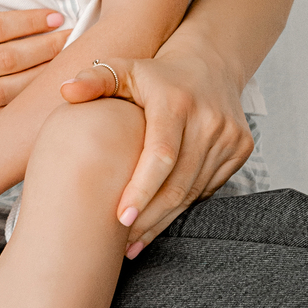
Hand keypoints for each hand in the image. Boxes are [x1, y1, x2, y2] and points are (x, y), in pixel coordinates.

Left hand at [60, 51, 253, 254]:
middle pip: (178, 182)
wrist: (209, 65)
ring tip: (134, 240)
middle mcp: (208, 120)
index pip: (161, 154)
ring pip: (194, 191)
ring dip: (164, 219)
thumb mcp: (123, 68)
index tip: (122, 218)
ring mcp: (228, 136)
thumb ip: (94, 80)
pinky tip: (160, 220)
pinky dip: (183, 206)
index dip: (142, 189)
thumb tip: (66, 91)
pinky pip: (208, 188)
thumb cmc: (154, 73)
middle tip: (121, 242)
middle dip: (149, 216)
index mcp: (175, 102)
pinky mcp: (241, 149)